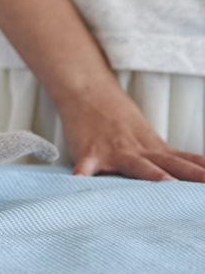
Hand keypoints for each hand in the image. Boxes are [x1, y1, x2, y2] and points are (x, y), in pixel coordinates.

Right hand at [60, 84, 204, 181]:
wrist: (86, 91)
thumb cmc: (115, 116)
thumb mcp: (145, 136)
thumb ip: (164, 157)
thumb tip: (190, 173)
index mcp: (153, 148)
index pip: (184, 162)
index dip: (201, 171)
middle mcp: (138, 151)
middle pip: (169, 165)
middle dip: (191, 175)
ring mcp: (113, 151)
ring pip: (136, 164)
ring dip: (152, 174)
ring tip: (167, 183)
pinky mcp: (88, 153)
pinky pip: (86, 167)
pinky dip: (83, 175)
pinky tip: (80, 182)